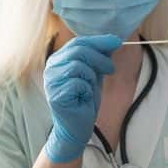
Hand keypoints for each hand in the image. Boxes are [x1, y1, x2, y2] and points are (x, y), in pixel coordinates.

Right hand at [42, 34, 121, 162]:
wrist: (77, 127)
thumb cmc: (84, 101)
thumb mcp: (94, 74)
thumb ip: (99, 58)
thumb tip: (112, 40)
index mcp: (58, 60)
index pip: (78, 42)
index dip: (98, 41)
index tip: (117, 42)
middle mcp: (51, 68)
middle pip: (78, 50)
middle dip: (100, 58)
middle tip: (111, 69)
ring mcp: (51, 82)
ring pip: (78, 66)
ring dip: (92, 76)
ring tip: (91, 88)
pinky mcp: (55, 95)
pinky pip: (78, 83)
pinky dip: (87, 90)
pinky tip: (83, 98)